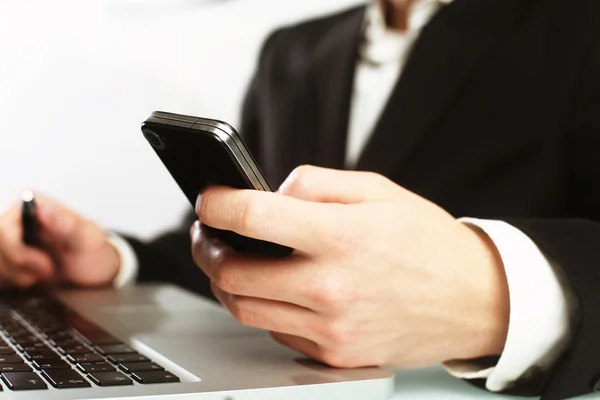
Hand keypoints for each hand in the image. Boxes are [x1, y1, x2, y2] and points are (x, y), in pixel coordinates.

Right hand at [0, 194, 119, 288]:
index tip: (44, 263)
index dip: (18, 250)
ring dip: (19, 276)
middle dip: (21, 265)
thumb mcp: (88, 238)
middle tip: (49, 270)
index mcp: (32, 204)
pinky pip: (0, 276)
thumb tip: (42, 208)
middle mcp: (16, 219)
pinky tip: (35, 279)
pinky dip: (15, 282)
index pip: (4, 227)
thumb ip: (66, 223)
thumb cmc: (94, 251)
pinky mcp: (7, 259)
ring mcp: (10, 240)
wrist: (95, 273)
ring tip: (46, 274)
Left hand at [191, 166, 509, 368]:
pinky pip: (274, 330)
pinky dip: (263, 306)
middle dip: (207, 247)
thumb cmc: (428, 243)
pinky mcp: (333, 354)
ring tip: (232, 260)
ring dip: (225, 281)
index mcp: (342, 237)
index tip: (208, 200)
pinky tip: (276, 288)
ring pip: (244, 307)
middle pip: (232, 272)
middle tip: (209, 233)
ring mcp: (330, 329)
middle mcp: (331, 288)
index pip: (254, 218)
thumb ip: (315, 184)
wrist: (474, 300)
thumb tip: (270, 193)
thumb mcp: (378, 191)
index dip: (217, 205)